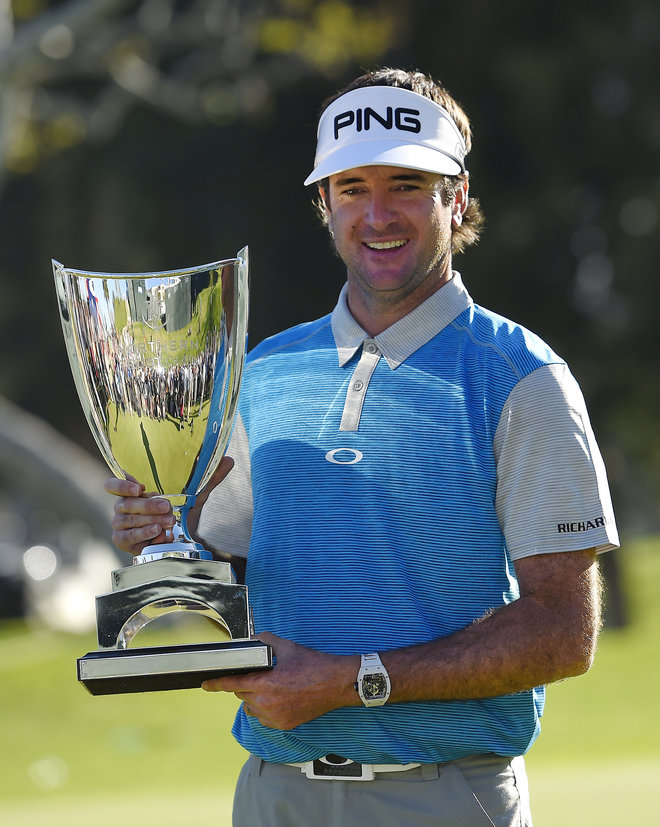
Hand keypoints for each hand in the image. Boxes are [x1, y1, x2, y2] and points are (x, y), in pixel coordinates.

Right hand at [105, 456, 233, 555]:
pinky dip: (144, 535)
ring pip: (127, 521)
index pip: (112, 485)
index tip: (139, 487)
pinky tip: (159, 534)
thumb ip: (209, 477)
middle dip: (148, 505)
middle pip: (125, 504)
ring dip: (149, 521)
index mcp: (133, 491)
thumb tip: (229, 460)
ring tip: (169, 523)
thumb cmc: (181, 511)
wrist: (182, 539)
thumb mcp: (196, 494)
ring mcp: (121, 524)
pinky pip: (128, 538)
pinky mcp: (123, 541)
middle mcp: (122, 506)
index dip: (120, 485)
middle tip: (168, 507)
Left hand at [202, 632, 359, 729]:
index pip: (231, 684)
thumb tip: (253, 640)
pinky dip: (266, 708)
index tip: (205, 685)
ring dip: (254, 698)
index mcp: (264, 683)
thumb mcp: (287, 647)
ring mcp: (275, 717)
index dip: (216, 684)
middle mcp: (266, 703)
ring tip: (271, 686)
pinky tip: (279, 697)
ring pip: (252, 707)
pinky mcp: (284, 725)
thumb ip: (265, 641)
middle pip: (242, 695)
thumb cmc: (313, 665)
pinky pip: (264, 718)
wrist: (335, 684)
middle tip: (260, 674)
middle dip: (245, 684)